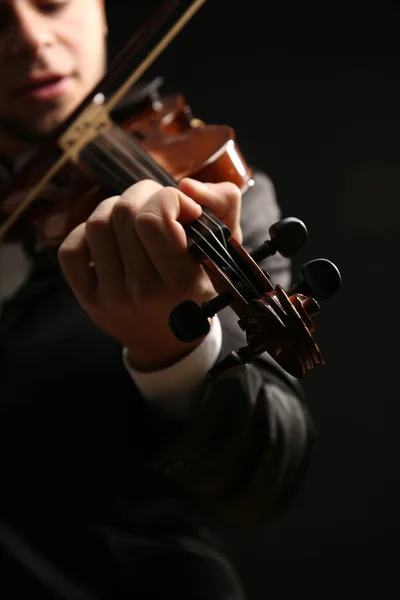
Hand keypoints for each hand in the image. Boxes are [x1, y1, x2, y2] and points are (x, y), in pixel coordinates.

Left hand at [58, 177, 241, 370]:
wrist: (171, 341)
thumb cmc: (201, 289)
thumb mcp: (225, 251)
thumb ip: (223, 206)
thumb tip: (185, 185)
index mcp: (181, 282)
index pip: (154, 218)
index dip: (168, 198)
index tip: (184, 208)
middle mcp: (143, 292)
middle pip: (125, 213)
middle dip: (144, 193)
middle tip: (159, 203)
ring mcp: (111, 297)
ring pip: (97, 224)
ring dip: (116, 207)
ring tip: (133, 216)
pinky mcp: (88, 299)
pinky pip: (71, 249)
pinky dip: (86, 232)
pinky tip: (109, 237)